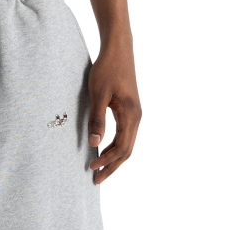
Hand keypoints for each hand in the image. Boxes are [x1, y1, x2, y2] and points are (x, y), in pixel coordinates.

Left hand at [87, 39, 140, 183]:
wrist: (119, 50)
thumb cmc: (108, 69)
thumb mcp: (99, 94)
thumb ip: (97, 119)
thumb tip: (94, 143)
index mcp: (131, 115)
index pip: (121, 147)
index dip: (107, 160)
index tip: (91, 169)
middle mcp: (137, 117)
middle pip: (126, 150)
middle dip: (112, 166)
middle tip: (96, 180)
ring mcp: (134, 114)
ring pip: (127, 144)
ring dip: (113, 158)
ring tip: (99, 168)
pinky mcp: (129, 110)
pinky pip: (125, 134)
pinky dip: (115, 146)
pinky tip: (104, 150)